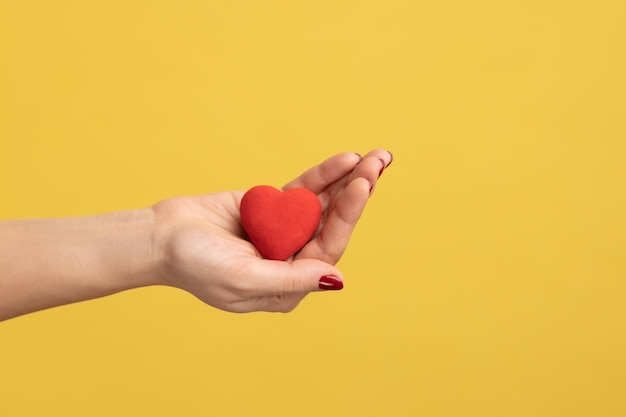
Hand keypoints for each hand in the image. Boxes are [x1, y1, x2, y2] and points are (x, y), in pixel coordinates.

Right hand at [152, 149, 392, 312]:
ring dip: (347, 180)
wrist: (160, 237)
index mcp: (288, 287)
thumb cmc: (194, 264)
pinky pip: (302, 191)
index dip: (346, 217)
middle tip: (378, 163)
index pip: (327, 251)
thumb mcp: (240, 278)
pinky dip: (322, 175)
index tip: (361, 186)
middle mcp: (292, 260)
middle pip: (332, 225)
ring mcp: (283, 232)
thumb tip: (335, 279)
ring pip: (322, 205)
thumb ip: (289, 279)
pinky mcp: (272, 209)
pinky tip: (345, 159)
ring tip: (375, 157)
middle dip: (356, 193)